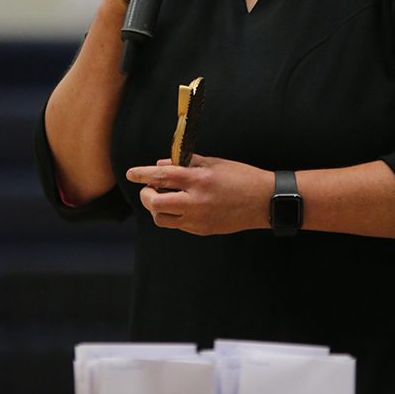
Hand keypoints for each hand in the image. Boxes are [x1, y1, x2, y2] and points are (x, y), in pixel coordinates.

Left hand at [126, 155, 273, 234]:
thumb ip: (186, 163)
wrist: (264, 201)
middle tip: (148, 188)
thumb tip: (161, 165)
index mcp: (200, 180)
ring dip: (157, 208)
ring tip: (165, 197)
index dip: (142, 174)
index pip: (162, 177)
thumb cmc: (241, 177)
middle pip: (155, 203)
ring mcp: (199, 219)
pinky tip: (182, 204)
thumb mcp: (214, 163)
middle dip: (146, 195)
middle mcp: (196, 201)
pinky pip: (178, 224)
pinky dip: (173, 214)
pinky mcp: (202, 230)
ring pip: (162, 218)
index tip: (131, 173)